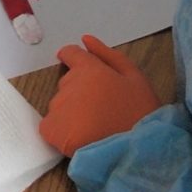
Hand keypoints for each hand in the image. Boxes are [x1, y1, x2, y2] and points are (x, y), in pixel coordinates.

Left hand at [39, 36, 157, 156]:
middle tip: (102, 109)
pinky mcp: (51, 130)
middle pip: (67, 83)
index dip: (76, 61)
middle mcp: (68, 84)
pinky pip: (51, 125)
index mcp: (88, 69)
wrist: (133, 151)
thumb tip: (86, 40)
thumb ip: (109, 56)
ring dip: (72, 112)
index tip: (84, 73)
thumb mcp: (135, 78)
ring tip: (94, 126)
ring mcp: (57, 107)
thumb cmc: (139, 113)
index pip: (70, 54)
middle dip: (80, 92)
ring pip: (60, 104)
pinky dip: (62, 131)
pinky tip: (81, 137)